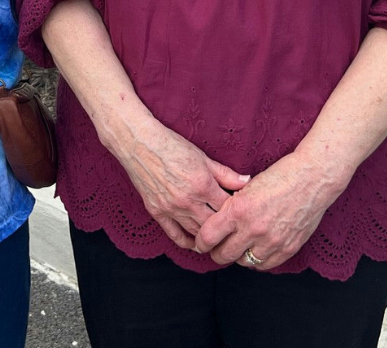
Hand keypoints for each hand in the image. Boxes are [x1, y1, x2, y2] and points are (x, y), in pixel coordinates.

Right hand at [112, 117, 249, 249]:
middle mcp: (188, 200)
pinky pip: (175, 235)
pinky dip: (188, 243)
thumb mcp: (202, 157)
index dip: (238, 211)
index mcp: (202, 184)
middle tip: (236, 232)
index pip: (228, 207)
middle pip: (215, 224)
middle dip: (227, 229)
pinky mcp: (157, 212)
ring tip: (221, 241)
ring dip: (210, 238)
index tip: (243, 214)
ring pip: (198, 233)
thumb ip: (225, 173)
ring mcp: (172, 208)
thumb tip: (247, 181)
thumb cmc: (170, 145)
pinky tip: (197, 244)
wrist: (139, 143)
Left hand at [193, 150, 344, 269]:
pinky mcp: (288, 248)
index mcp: (238, 209)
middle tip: (216, 249)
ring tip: (238, 247)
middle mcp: (253, 228)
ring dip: (238, 256)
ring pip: (243, 262)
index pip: (208, 236)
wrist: (312, 179)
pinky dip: (257, 260)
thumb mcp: (246, 187)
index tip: (201, 243)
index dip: (201, 242)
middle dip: (216, 253)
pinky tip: (256, 250)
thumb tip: (217, 222)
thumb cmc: (279, 176)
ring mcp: (272, 241)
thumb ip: (231, 206)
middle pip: (223, 255)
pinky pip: (265, 265)